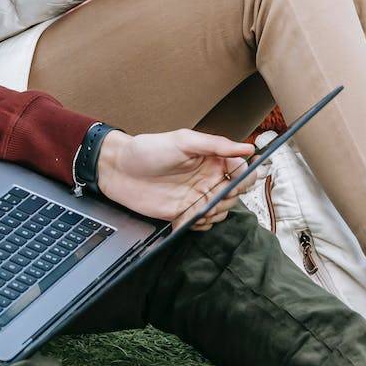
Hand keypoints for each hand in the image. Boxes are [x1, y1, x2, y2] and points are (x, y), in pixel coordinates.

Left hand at [95, 128, 254, 228]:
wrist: (119, 170)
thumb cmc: (147, 150)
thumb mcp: (183, 140)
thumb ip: (216, 145)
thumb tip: (246, 148)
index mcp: (211, 158)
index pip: (241, 170)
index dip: (243, 177)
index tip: (234, 181)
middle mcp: (207, 178)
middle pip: (235, 193)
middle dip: (228, 198)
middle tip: (212, 196)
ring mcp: (196, 196)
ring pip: (221, 211)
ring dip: (214, 213)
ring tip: (199, 208)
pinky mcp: (184, 213)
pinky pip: (202, 224)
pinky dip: (199, 224)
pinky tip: (186, 217)